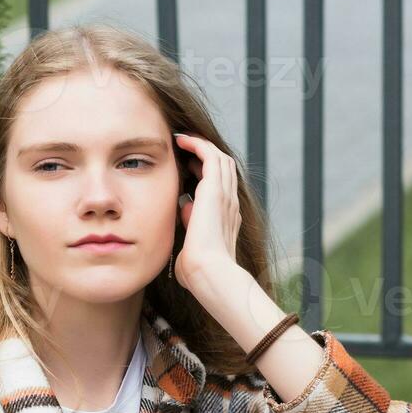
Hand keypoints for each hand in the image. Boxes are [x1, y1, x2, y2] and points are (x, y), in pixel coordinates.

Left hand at [173, 132, 241, 292]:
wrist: (209, 273)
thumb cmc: (197, 271)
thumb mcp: (192, 247)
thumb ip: (189, 229)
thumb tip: (184, 210)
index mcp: (226, 218)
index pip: (220, 186)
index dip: (206, 172)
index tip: (187, 166)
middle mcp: (229, 203)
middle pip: (224, 167)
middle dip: (206, 153)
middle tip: (185, 147)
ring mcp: (225, 196)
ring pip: (220, 158)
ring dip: (201, 145)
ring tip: (183, 139)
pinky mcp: (215, 190)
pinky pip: (210, 156)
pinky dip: (197, 144)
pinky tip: (181, 140)